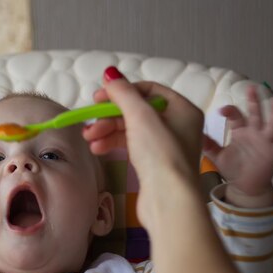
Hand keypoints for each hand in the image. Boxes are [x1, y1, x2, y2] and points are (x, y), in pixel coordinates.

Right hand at [83, 67, 203, 226]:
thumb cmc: (160, 154)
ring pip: (131, 129)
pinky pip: (132, 146)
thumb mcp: (140, 116)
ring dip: (107, 131)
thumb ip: (123, 93)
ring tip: (89, 139)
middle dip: (109, 116)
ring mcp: (166, 146)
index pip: (148, 90)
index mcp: (182, 109)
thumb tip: (110, 73)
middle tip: (89, 123)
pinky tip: (98, 149)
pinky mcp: (155, 164)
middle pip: (137, 111)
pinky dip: (114, 144)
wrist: (169, 200)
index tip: (98, 98)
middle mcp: (178, 125)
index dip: (122, 91)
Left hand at [202, 85, 272, 207]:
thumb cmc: (233, 168)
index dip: (230, 111)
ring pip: (271, 124)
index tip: (222, 110)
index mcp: (240, 132)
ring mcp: (265, 142)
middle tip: (252, 87)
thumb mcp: (218, 157)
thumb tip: (196, 135)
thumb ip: (209, 146)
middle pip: (255, 114)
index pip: (236, 116)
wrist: (246, 185)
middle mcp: (254, 134)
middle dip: (254, 101)